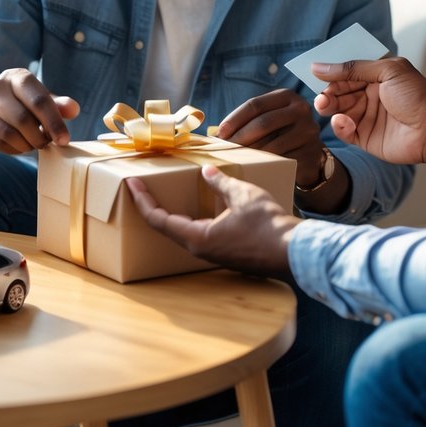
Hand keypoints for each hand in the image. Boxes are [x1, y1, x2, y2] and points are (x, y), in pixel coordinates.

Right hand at [0, 68, 78, 157]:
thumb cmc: (19, 98)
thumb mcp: (38, 95)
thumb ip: (57, 103)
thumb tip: (74, 109)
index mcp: (18, 77)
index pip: (39, 101)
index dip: (54, 122)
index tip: (64, 139)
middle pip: (23, 120)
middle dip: (40, 137)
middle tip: (47, 143)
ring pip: (9, 134)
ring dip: (27, 145)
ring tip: (35, 144)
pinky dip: (14, 150)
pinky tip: (20, 146)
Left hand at [126, 166, 298, 280]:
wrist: (294, 252)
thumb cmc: (268, 225)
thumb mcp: (242, 195)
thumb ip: (221, 183)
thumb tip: (207, 172)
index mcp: (198, 237)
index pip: (159, 219)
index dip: (142, 201)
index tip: (131, 184)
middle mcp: (200, 249)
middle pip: (167, 227)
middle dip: (153, 206)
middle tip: (142, 187)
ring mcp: (214, 254)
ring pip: (184, 232)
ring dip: (173, 213)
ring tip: (167, 193)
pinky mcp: (226, 254)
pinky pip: (201, 235)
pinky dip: (193, 219)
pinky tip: (202, 205)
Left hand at [215, 88, 327, 186]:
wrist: (309, 155)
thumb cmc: (281, 134)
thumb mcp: (269, 119)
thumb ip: (249, 120)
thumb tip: (215, 133)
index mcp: (287, 96)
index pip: (255, 104)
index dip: (235, 118)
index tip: (220, 133)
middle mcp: (301, 108)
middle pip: (263, 123)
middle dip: (240, 137)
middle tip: (225, 150)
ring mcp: (308, 130)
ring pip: (272, 143)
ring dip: (250, 153)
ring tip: (235, 159)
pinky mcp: (310, 151)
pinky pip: (282, 159)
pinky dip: (265, 164)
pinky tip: (253, 167)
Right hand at [312, 57, 425, 172]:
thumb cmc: (416, 96)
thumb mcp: (387, 71)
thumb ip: (353, 68)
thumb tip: (319, 66)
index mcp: (376, 77)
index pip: (347, 72)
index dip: (332, 72)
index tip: (314, 71)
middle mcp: (370, 95)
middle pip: (339, 91)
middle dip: (328, 92)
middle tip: (321, 96)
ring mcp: (367, 117)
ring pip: (338, 110)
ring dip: (329, 107)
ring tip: (324, 106)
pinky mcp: (365, 137)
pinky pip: (344, 131)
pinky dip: (339, 126)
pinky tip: (342, 121)